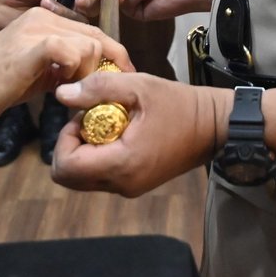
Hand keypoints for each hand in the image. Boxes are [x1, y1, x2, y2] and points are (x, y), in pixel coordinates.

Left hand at [0, 0, 115, 30]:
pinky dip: (58, 23)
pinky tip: (43, 10)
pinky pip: (68, 34)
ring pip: (82, 21)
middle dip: (88, 2)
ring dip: (65, 11)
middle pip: (94, 7)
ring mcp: (63, 21)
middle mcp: (72, 3)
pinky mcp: (53, 37)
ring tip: (45, 1)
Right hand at [0, 8, 129, 131]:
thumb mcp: (37, 74)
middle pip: (98, 37)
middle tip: (105, 96)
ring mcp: (36, 28)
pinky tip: (59, 90)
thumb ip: (64, 69)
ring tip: (71, 95)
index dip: (112, 58)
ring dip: (88, 75)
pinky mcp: (31, 45)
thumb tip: (93, 79)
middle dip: (109, 68)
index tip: (119, 82)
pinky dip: (74, 73)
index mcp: (45, 21)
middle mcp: (43, 17)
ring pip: (90, 44)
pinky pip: (72, 52)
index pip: (93, 33)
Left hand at [51, 70, 226, 195]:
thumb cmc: (178, 104)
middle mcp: (121, 185)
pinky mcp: (135, 186)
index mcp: (121, 164)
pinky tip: (118, 133)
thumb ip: (97, 88)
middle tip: (90, 118)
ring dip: (84, 151)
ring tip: (107, 123)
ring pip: (83, 179)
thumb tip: (61, 94)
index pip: (66, 168)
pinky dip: (98, 157)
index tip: (83, 115)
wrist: (214, 126)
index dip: (64, 139)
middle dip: (71, 146)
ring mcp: (128, 189)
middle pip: (69, 177)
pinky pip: (101, 177)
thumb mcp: (139, 86)